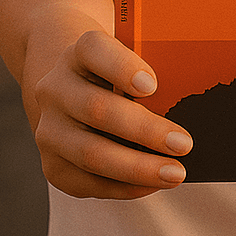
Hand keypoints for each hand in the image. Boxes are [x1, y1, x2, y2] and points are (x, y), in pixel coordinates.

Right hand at [31, 27, 193, 199]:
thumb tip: (187, 102)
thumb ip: (154, 70)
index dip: (122, 68)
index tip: (152, 85)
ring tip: (174, 173)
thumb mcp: (131, 57)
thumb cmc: (118, 74)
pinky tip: (152, 184)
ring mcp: (49, 127)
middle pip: (97, 109)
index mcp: (79, 51)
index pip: (94, 49)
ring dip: (137, 168)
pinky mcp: (51, 163)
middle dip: (145, 130)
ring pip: (91, 153)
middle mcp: (55, 87)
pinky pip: (87, 183)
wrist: (75, 89)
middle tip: (183, 144)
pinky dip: (124, 186)